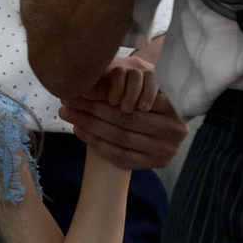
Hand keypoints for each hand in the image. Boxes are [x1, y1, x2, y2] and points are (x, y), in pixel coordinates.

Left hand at [61, 54, 184, 171]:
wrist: (160, 125)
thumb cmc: (144, 98)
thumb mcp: (142, 85)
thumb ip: (126, 80)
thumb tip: (85, 78)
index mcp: (175, 105)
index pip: (134, 99)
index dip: (104, 93)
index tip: (79, 86)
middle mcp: (175, 129)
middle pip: (126, 118)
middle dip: (92, 108)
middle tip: (67, 99)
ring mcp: (166, 149)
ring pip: (120, 137)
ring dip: (89, 125)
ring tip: (67, 112)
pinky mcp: (155, 163)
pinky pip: (121, 155)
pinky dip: (96, 142)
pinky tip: (79, 130)